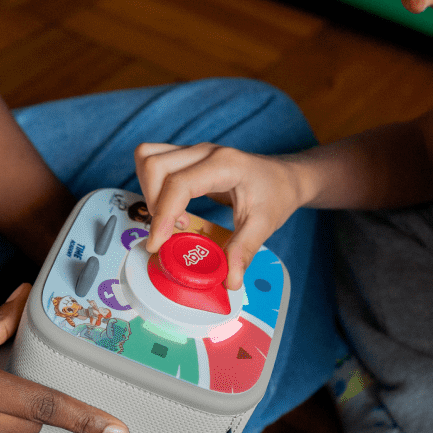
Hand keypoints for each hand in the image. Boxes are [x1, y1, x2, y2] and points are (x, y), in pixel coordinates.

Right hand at [134, 142, 306, 289]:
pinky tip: (174, 208)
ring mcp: (194, 151)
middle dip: (152, 202)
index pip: (179, 184)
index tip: (157, 245)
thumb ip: (243, 251)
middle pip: (154, 164)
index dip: (163, 216)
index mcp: (225, 165)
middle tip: (171, 231)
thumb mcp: (263, 225)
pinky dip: (152, 186)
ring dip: (148, 191)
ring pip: (147, 157)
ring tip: (171, 218)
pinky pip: (154, 162)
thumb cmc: (276, 195)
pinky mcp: (187, 158)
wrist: (284, 178)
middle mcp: (204, 152)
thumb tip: (228, 280)